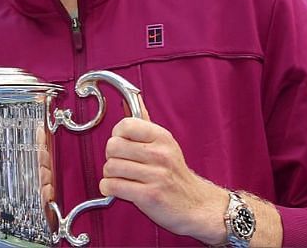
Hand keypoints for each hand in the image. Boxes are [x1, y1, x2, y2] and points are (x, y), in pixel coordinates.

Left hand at [98, 104, 227, 244]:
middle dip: (111, 157)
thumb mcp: (165, 144)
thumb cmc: (175, 175)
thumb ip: (144, 123)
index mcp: (162, 138)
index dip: (117, 136)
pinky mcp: (149, 196)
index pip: (125, 125)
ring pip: (110, 167)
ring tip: (123, 178)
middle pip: (113, 147)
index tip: (122, 144)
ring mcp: (156, 175)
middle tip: (121, 164)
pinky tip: (118, 189)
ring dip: (110, 175)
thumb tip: (129, 99)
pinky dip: (109, 189)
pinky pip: (112, 186)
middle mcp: (160, 154)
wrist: (197, 206)